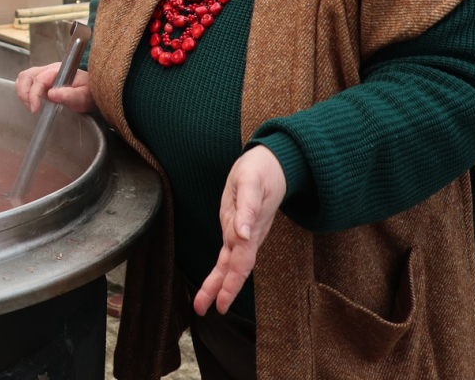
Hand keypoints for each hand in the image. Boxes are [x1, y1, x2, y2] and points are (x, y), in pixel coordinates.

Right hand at [14, 62, 93, 114]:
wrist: (92, 93)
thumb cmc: (89, 93)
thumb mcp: (83, 96)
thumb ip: (69, 94)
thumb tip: (51, 94)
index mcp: (59, 71)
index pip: (39, 79)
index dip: (34, 94)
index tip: (34, 108)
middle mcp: (49, 70)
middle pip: (27, 75)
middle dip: (24, 92)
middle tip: (31, 107)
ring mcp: (44, 75)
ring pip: (24, 77)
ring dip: (23, 92)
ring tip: (30, 106)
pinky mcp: (42, 83)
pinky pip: (27, 83)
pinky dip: (24, 92)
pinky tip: (31, 102)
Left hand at [193, 145, 287, 316]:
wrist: (271, 164)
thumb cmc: (260, 172)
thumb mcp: (251, 184)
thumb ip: (248, 209)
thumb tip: (243, 234)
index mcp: (251, 229)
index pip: (241, 262)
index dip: (231, 283)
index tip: (222, 302)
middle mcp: (247, 236)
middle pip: (234, 268)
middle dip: (220, 290)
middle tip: (205, 310)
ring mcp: (243, 233)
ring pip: (230, 264)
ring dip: (217, 284)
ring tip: (202, 303)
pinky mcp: (237, 228)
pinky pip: (228, 253)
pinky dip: (221, 269)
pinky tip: (214, 282)